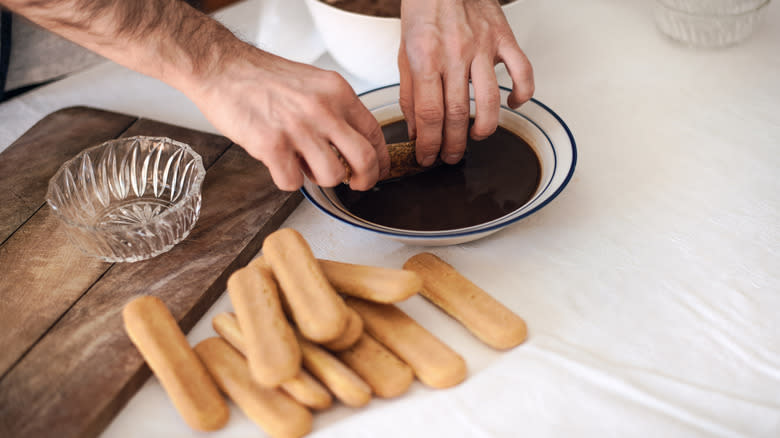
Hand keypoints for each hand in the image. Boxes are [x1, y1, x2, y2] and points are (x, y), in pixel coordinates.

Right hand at [187, 44, 389, 190]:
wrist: (222, 68)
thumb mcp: (313, 84)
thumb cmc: (262, 78)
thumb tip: (351, 146)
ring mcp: (298, 128)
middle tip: (355, 185)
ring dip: (320, 179)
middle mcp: (322, 109)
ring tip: (304, 165)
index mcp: (337, 92)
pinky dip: (288, 180)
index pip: (374, 133)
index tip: (376, 171)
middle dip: (364, 180)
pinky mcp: (272, 145)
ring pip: (331, 176)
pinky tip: (279, 164)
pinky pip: (294, 182)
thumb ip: (335, 111)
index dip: (380, 160)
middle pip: (364, 159)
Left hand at [398, 0, 533, 165]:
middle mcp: (455, 54)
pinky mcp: (504, 39)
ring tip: (476, 137)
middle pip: (458, 113)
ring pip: (490, 100)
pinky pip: (522, 72)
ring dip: (485, 127)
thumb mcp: (404, 53)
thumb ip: (410, 94)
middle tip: (451, 156)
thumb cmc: (424, 11)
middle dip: (454, 144)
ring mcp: (483, 47)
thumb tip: (415, 129)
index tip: (428, 156)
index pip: (429, 114)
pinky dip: (522, 93)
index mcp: (426, 58)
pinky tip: (512, 103)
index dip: (429, 143)